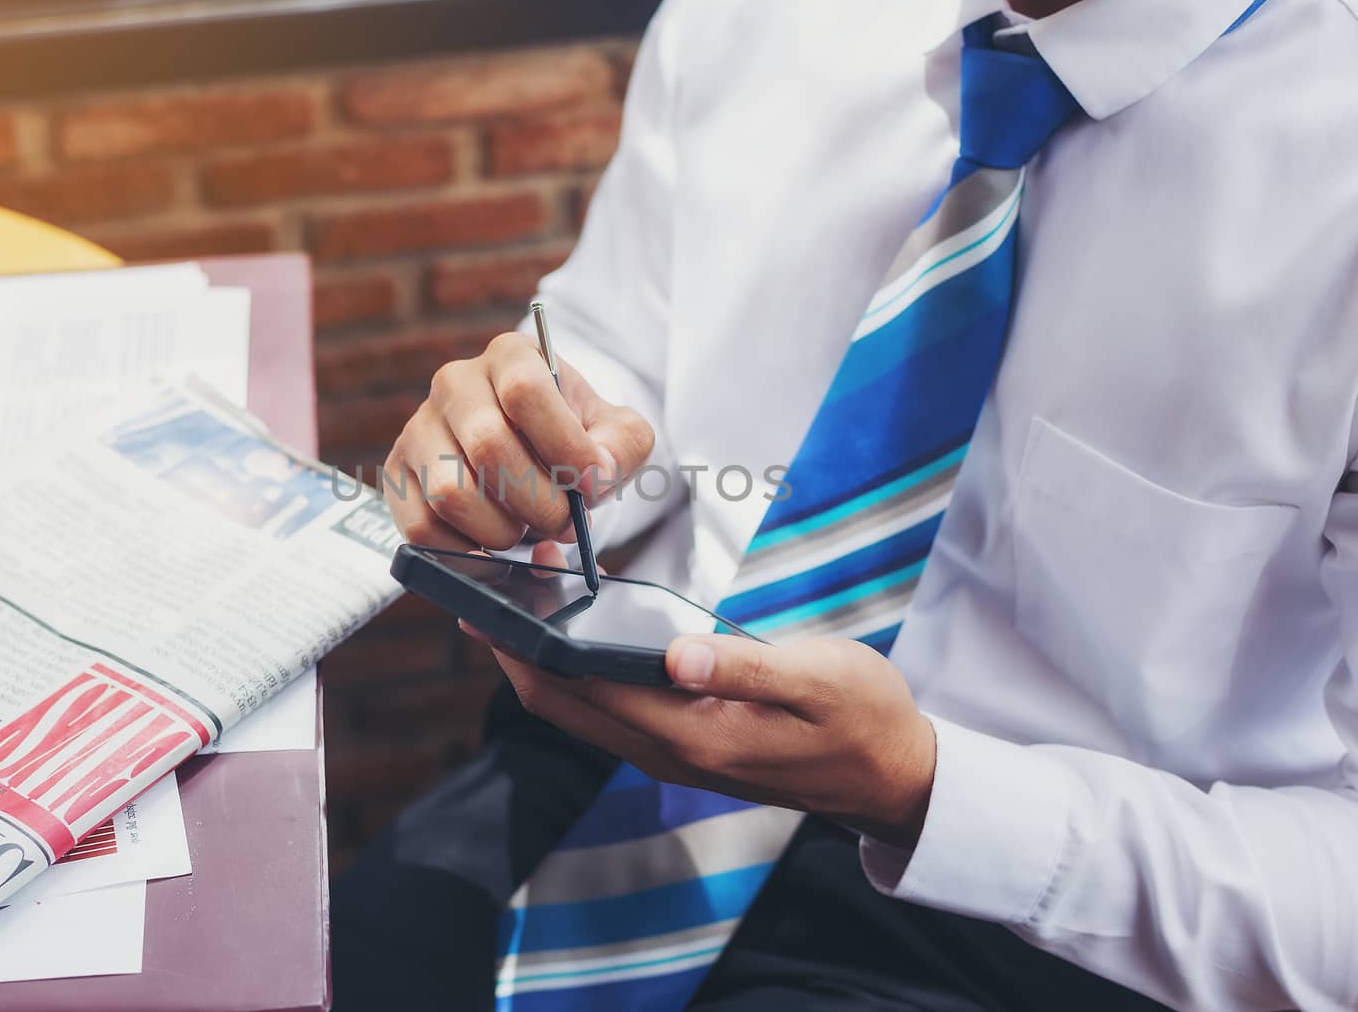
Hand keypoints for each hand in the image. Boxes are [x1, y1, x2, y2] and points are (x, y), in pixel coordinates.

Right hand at [385, 331, 654, 551]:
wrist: (530, 450)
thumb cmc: (573, 438)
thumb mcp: (614, 432)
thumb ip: (621, 448)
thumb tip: (594, 477)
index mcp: (511, 357)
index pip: (526, 391)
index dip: (564, 447)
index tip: (593, 484)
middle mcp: (455, 383)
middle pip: (488, 446)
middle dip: (538, 501)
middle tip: (562, 521)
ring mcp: (419, 428)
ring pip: (450, 492)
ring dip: (501, 530)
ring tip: (524, 528)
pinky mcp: (398, 475)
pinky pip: (421, 527)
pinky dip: (464, 551)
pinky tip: (491, 546)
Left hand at [485, 602, 936, 847]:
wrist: (894, 776)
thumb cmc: (863, 717)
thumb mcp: (817, 679)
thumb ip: (745, 666)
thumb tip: (675, 653)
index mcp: (695, 736)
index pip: (582, 694)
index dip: (526, 650)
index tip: (488, 604)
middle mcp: (670, 753)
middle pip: (563, 708)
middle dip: (513, 654)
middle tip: (479, 596)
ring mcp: (674, 753)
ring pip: (581, 712)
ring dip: (542, 663)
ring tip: (519, 600)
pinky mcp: (684, 743)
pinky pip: (609, 710)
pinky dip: (577, 673)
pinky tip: (574, 632)